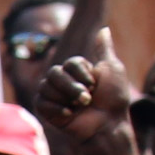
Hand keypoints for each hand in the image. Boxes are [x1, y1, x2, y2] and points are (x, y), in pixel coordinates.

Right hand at [33, 30, 137, 145]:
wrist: (108, 125)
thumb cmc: (114, 99)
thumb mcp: (112, 70)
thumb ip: (104, 50)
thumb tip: (104, 29)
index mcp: (77, 70)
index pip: (70, 62)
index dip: (82, 73)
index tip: (95, 85)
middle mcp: (63, 80)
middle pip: (55, 72)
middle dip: (73, 87)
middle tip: (87, 98)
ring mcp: (53, 95)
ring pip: (46, 86)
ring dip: (66, 98)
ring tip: (79, 108)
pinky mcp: (46, 110)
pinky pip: (41, 102)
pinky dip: (57, 108)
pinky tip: (69, 115)